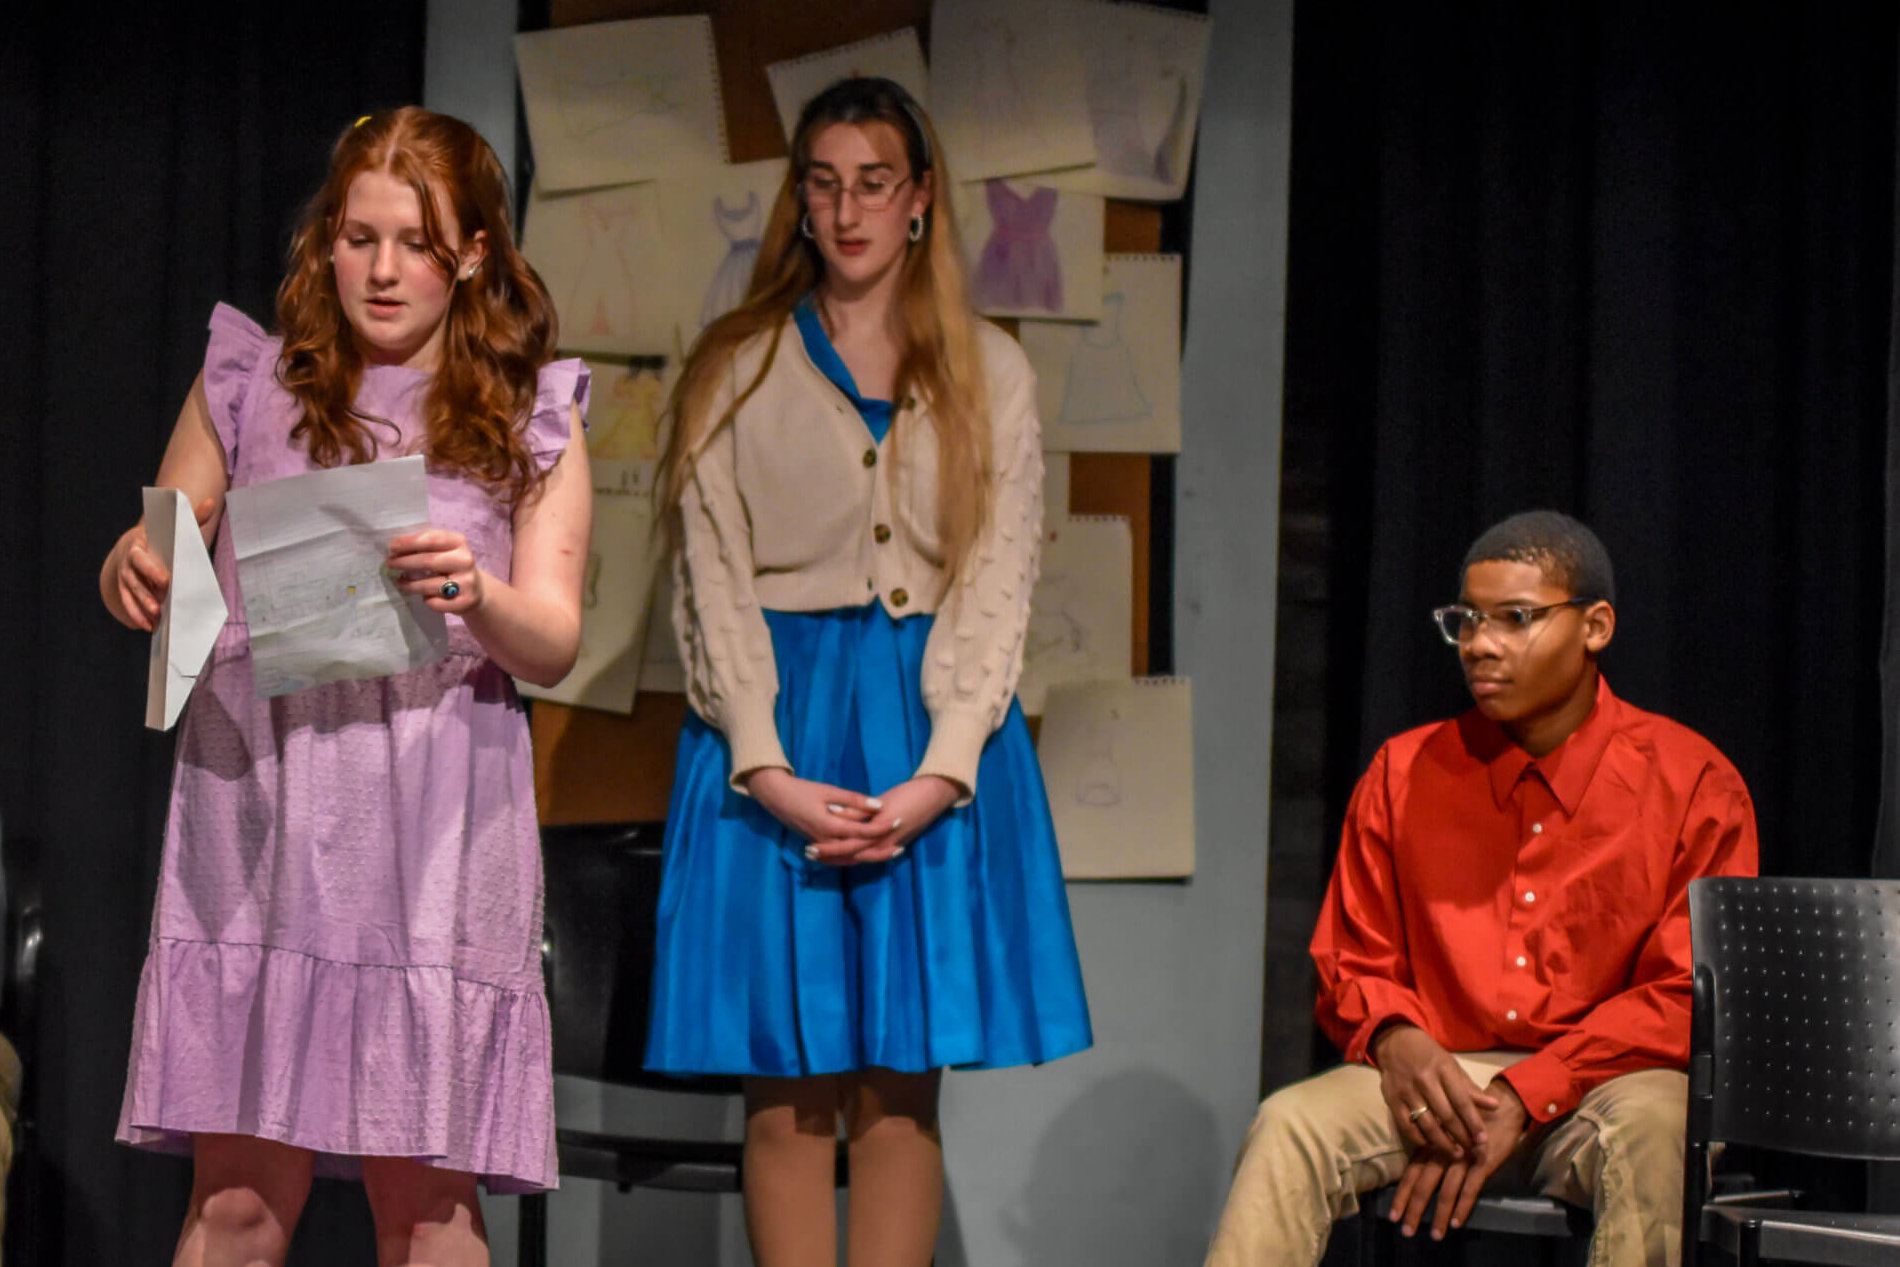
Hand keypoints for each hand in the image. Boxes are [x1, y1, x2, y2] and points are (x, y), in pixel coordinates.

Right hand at [103, 496, 216, 630]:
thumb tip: (212, 503)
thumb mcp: (175, 528)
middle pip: (134, 580)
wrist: (134, 545)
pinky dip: (137, 616)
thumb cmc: (162, 538)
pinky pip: (128, 604)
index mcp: (138, 545)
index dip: (152, 570)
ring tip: (156, 620)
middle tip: (160, 607)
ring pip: (129, 595)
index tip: (167, 581)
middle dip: (146, 594)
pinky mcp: (124, 590)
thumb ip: (192, 518)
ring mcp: (124, 577)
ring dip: (141, 608)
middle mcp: (127, 563)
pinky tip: (149, 626)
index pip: (141, 558)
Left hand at [387, 529, 484, 613]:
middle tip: (389, 564)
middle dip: (404, 562)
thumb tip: (395, 548)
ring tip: (399, 582)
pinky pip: (436, 603)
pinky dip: (426, 600)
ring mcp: (467, 582)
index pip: (431, 539)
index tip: (391, 547)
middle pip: (428, 561)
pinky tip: (424, 597)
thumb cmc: (451, 566)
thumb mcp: (445, 550)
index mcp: (459, 542)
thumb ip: (426, 546)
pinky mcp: (466, 601)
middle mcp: (465, 560)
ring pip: (429, 585)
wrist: (477, 589)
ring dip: (409, 585)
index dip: (409, 543)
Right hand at [745, 768, 889, 854]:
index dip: (882, 826)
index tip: (898, 819)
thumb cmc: (802, 790)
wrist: (775, 796)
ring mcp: (821, 845)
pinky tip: (864, 855)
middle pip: (859, 852)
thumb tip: (879, 805)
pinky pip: (839, 858)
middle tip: (901, 848)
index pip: (863, 831)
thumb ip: (855, 800)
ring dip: (869, 857)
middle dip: (881, 851)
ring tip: (888, 854)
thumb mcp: (830, 790)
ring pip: (850, 858)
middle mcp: (826, 841)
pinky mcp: (817, 844)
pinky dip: (854, 858)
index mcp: (830, 826)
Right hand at [804, 776, 960, 866]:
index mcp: (884, 845)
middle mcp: (882, 843)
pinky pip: (861, 821)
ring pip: (854, 842)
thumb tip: (866, 834)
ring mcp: (884, 831)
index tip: (817, 855)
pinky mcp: (886, 818)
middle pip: (851, 853)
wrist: (934, 795)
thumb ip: (879, 831)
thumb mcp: (896, 823)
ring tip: (815, 838)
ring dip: (834, 842)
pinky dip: (846, 816)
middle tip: (809, 853)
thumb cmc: (916, 807)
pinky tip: (831, 810)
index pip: (855, 856)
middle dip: (829, 854)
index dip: (836, 857)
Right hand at [1372, 1024, 1498, 1157]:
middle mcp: (1424, 1080)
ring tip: (1455, 1153)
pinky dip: (1419, 1139)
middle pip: (1446, 1115)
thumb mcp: (1452, 1066)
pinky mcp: (1391, 1099)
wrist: (1395, 1043)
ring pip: (1427, 1123)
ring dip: (1443, 1143)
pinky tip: (1431, 1144)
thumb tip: (1495, 1106)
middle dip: (1461, 1136)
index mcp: (1443, 1069)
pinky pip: (1406, 1125)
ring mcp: (1406, 1090)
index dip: (1473, 1122)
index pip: (1462, 1101)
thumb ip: (1470, 1089)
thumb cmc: (1429, 1056)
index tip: (1483, 1140)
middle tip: (1472, 1151)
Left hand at [1390, 1077, 1529, 1238]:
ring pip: (1446, 1191)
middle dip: (1413, 1209)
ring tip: (1434, 1235)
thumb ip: (1432, 1146)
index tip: (1392, 1214)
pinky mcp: (1482, 1163)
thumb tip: (1418, 1169)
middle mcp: (1443, 1152)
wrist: (1502, 1106)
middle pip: (1423, 1185)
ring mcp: (1462, 1158)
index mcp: (1432, 1144)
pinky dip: (1462, 1207)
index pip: (1411, 1172)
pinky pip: (1470, 1189)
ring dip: (1439, 1215)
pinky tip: (1456, 1223)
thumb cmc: (1471, 1118)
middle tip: (1406, 1230)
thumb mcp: (1446, 1129)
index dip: (1401, 1194)